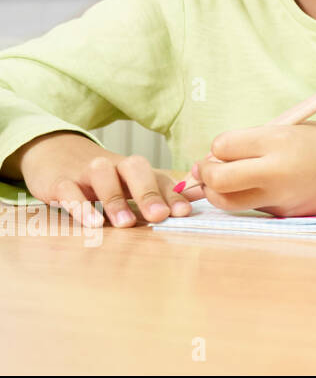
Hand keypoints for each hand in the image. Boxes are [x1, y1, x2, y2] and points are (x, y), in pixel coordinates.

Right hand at [8, 131, 198, 227]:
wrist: (55, 153)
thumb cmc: (103, 176)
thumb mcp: (129, 182)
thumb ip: (159, 192)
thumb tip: (199, 198)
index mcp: (134, 169)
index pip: (158, 178)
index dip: (172, 194)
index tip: (184, 212)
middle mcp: (114, 166)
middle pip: (135, 168)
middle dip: (149, 192)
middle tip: (159, 216)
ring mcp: (86, 172)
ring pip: (102, 175)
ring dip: (115, 199)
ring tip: (125, 224)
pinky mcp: (60, 182)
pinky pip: (69, 190)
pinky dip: (80, 206)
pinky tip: (92, 224)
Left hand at [194, 121, 315, 216]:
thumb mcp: (291, 129)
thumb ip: (254, 142)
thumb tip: (213, 159)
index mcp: (278, 141)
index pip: (222, 146)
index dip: (217, 147)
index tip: (225, 147)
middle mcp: (276, 171)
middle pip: (217, 179)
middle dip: (205, 173)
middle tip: (210, 168)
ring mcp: (279, 197)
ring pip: (226, 202)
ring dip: (217, 192)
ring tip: (227, 181)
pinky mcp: (283, 214)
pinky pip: (249, 208)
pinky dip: (243, 199)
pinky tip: (256, 188)